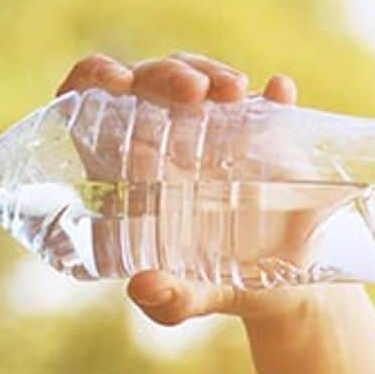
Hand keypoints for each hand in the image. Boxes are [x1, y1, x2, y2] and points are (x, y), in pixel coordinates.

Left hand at [55, 51, 342, 325]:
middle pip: (148, 81)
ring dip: (212, 74)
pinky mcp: (263, 136)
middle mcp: (165, 141)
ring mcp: (213, 133)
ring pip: (197, 76)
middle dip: (166, 73)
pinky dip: (270, 94)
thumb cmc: (216, 286)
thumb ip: (167, 300)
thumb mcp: (190, 298)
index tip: (117, 81)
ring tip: (237, 95)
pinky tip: (280, 93)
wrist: (282, 290)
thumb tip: (143, 287)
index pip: (92, 103)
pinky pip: (262, 100)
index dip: (93, 78)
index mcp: (129, 170)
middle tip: (195, 94)